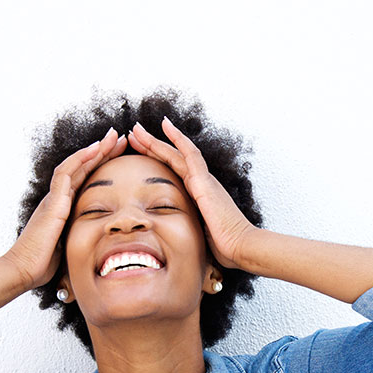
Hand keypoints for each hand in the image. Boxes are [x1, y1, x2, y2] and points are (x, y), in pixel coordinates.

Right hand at [4, 127, 126, 289]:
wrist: (24, 270)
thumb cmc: (44, 264)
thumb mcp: (71, 247)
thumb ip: (83, 239)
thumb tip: (103, 246)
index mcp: (63, 208)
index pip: (85, 180)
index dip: (101, 166)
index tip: (118, 155)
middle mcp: (58, 198)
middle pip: (82, 168)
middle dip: (102, 152)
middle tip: (119, 137)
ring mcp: (54, 198)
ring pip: (75, 165)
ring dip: (95, 149)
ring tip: (112, 137)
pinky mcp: (53, 202)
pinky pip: (65, 173)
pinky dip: (80, 159)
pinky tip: (95, 149)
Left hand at [127, 117, 258, 269]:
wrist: (240, 246)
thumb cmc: (223, 246)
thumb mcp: (198, 234)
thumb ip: (186, 228)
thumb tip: (171, 239)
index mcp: (197, 195)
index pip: (172, 172)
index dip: (155, 160)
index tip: (140, 151)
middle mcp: (201, 183)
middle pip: (171, 159)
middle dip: (150, 146)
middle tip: (133, 134)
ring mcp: (203, 180)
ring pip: (175, 153)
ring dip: (155, 140)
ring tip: (137, 129)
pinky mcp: (205, 182)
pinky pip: (190, 154)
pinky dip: (177, 138)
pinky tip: (165, 126)